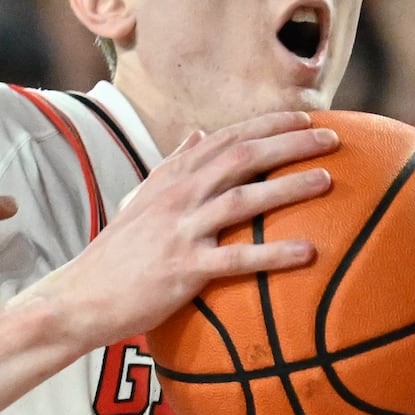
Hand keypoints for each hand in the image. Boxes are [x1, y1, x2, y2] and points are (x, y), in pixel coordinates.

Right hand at [32, 113, 335, 351]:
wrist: (80, 296)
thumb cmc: (116, 253)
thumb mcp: (140, 200)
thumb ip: (172, 167)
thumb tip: (198, 135)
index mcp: (172, 179)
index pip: (226, 139)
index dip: (269, 125)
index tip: (307, 118)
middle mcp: (178, 196)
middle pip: (243, 157)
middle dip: (291, 144)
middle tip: (333, 140)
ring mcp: (180, 230)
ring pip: (244, 198)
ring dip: (289, 187)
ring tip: (328, 181)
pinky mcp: (183, 268)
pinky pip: (238, 259)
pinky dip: (275, 254)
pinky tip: (309, 253)